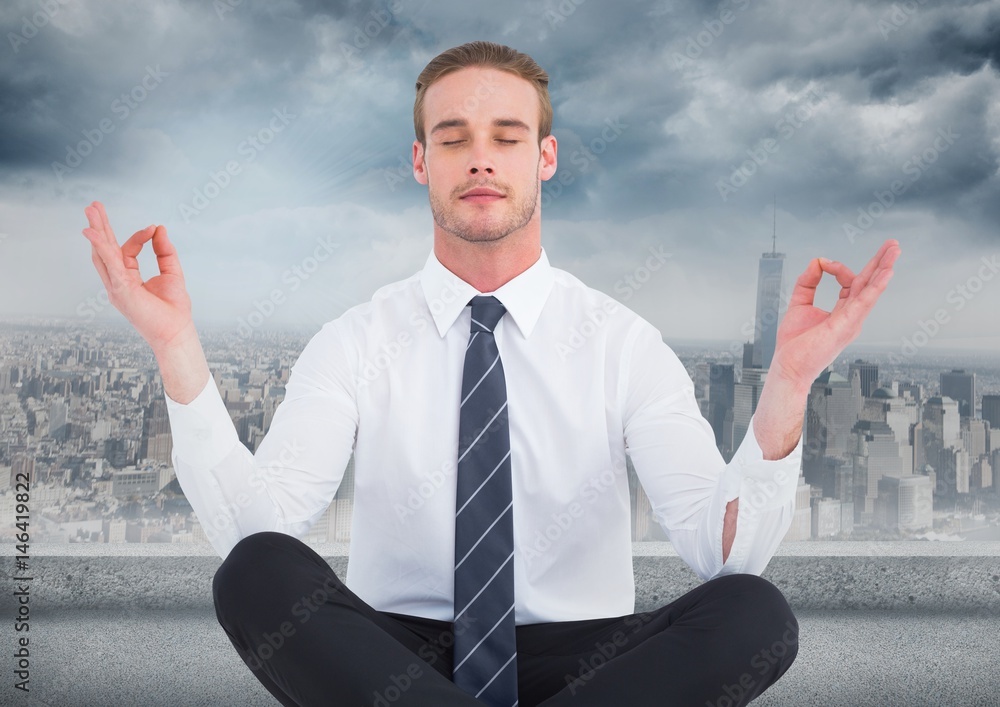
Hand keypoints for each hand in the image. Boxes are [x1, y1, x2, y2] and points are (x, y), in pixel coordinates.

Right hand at [82, 201, 193, 352]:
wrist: (176, 331)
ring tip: (91, 211)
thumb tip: (159, 228)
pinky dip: (102, 247)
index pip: (126, 249)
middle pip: (105, 249)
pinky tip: (93, 233)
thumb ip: (164, 251)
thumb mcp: (172, 272)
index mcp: (128, 277)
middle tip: (93, 206)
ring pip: (102, 254)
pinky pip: (109, 264)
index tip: (153, 228)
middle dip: (100, 227)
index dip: (139, 236)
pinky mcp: (120, 290)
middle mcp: (117, 281)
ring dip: (97, 232)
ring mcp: (116, 286)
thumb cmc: (173, 308)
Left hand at [770, 238, 901, 389]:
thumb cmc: (795, 344)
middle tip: (894, 244)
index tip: (822, 264)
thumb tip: (817, 261)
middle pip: (870, 283)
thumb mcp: (799, 304)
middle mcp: (852, 316)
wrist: (788, 368)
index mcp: (843, 312)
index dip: (838, 268)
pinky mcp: (846, 326)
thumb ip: (807, 282)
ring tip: (894, 251)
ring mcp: (852, 322)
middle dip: (881, 262)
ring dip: (883, 269)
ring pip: (871, 290)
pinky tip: (886, 273)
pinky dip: (875, 287)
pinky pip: (864, 302)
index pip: (850, 281)